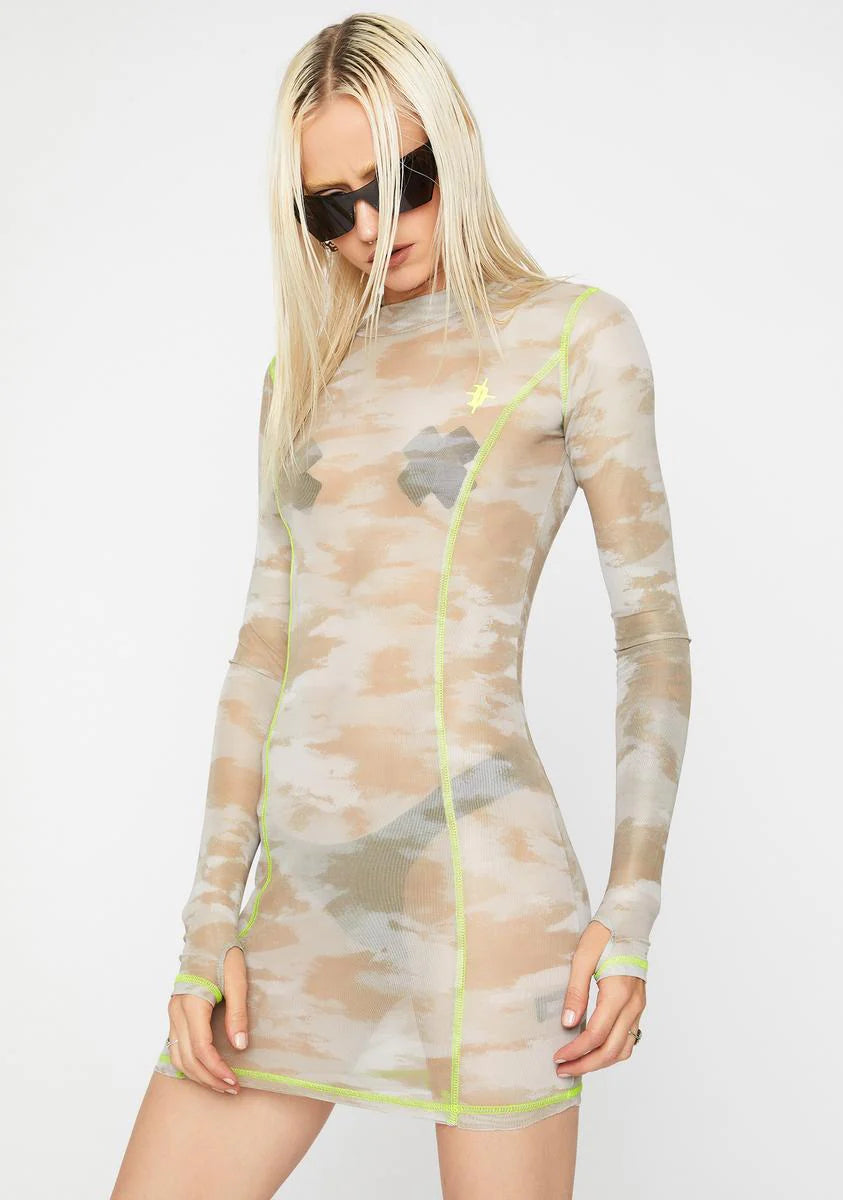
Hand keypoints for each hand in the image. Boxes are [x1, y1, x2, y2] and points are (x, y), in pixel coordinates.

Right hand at [166, 946, 249, 1093]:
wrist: (207, 933)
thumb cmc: (224, 954)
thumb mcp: (237, 981)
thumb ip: (237, 1013)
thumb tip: (239, 1046)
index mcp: (192, 1003)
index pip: (202, 1049)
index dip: (217, 1069)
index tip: (235, 1081)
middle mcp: (177, 1010)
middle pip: (188, 1058)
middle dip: (209, 1078)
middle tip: (231, 1088)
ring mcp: (172, 1011)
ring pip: (178, 1056)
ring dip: (197, 1074)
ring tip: (220, 1084)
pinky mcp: (175, 1011)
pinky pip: (176, 1045)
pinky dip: (188, 1062)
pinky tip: (204, 1068)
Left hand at [553, 921, 645, 1076]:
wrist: (629, 920)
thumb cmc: (604, 934)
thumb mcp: (583, 959)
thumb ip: (575, 992)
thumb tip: (567, 1023)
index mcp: (618, 994)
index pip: (596, 1035)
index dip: (576, 1051)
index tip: (557, 1057)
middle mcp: (633, 1005)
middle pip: (612, 1050)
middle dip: (586, 1064)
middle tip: (563, 1069)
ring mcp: (639, 1007)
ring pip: (624, 1048)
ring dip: (601, 1061)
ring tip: (577, 1063)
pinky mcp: (638, 1005)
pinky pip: (629, 1038)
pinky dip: (612, 1050)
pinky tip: (594, 1048)